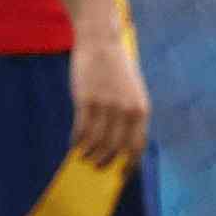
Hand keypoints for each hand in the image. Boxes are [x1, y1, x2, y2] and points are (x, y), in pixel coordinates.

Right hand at [68, 25, 149, 169]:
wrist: (101, 40)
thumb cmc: (115, 67)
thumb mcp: (131, 91)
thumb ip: (128, 115)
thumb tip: (117, 143)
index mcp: (142, 109)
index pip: (137, 146)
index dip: (129, 164)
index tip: (121, 174)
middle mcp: (126, 111)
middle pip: (116, 148)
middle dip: (105, 162)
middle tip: (96, 168)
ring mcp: (106, 106)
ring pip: (97, 142)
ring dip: (89, 154)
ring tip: (83, 157)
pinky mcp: (86, 100)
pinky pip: (81, 129)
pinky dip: (76, 140)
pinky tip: (73, 144)